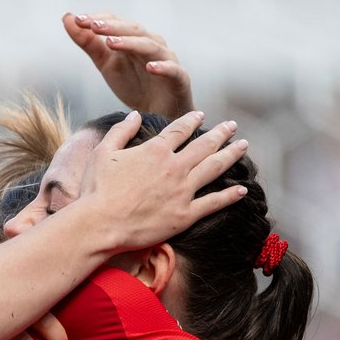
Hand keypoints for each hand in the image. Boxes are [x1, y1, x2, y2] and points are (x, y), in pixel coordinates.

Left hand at [64, 12, 194, 117]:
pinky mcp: (179, 78)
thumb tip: (67, 17)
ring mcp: (166, 59)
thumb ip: (88, 42)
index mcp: (133, 38)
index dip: (99, 19)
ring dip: (131, 43)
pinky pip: (173, 70)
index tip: (78, 20)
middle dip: (113, 27)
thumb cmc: (133, 84)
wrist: (156, 114)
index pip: (117, 21)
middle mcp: (151, 44)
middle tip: (93, 26)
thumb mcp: (105, 63)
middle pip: (133, 29)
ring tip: (111, 43)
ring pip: (150, 46)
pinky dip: (162, 67)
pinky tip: (150, 67)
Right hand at [78, 111, 248, 250]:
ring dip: (231, 155)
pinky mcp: (185, 215)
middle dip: (221, 133)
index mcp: (156, 150)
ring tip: (243, 146)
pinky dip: (230, 196)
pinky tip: (242, 189)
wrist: (100, 224)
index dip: (193, 120)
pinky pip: (214, 202)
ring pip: (215, 168)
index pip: (180, 130)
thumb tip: (134, 114)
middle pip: (205, 145)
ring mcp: (183, 191)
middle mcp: (174, 167)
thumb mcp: (102, 153)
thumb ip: (121, 131)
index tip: (201, 116)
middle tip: (232, 126)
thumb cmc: (97, 190)